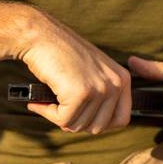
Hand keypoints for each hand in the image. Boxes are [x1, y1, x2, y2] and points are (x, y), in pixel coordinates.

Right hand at [19, 15, 131, 134]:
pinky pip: (64, 120)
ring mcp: (100, 88)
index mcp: (123, 78)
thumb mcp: (92, 73)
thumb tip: (97, 128)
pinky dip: (48, 114)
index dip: (100, 125)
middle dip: (77, 123)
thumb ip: (101, 95)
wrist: (40, 36)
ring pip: (80, 125)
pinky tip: (39, 103)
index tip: (82, 119)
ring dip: (60, 118)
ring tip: (49, 102)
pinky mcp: (80, 93)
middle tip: (60, 112)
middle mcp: (116, 83)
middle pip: (99, 127)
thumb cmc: (61, 55)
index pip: (122, 119)